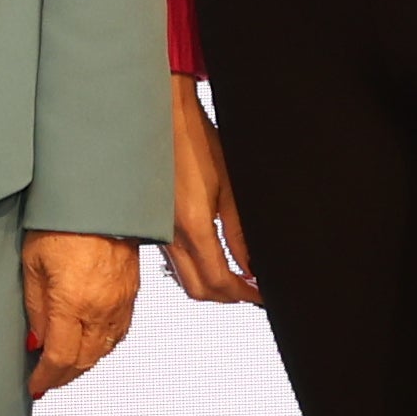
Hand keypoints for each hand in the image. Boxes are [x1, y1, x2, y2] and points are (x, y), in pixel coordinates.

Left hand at [22, 231, 140, 396]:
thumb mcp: (32, 264)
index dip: (46, 377)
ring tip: (64, 367)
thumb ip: (35, 308)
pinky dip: (102, 346)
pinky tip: (90, 345)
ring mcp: (120, 302)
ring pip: (104, 351)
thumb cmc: (62, 221)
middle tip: (46, 381)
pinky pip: (119, 333)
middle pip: (84, 361)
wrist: (100, 197)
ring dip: (83, 364)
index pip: (59, 358)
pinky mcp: (132, 294)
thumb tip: (36, 341)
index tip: (35, 384)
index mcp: (72, 301)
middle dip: (63, 377)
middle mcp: (101, 307)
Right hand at [163, 77, 258, 304]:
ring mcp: (160, 232)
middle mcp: (171, 236)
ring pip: (184, 279)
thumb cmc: (197, 142)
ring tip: (236, 277)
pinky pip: (174, 262)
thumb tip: (251, 265)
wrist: (164, 118)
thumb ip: (239, 231)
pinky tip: (212, 258)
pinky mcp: (155, 225)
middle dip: (227, 297)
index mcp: (194, 226)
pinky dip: (194, 270)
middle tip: (251, 291)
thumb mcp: (229, 186)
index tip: (261, 295)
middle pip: (199, 290)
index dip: (244, 294)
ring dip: (210, 286)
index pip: (220, 281)